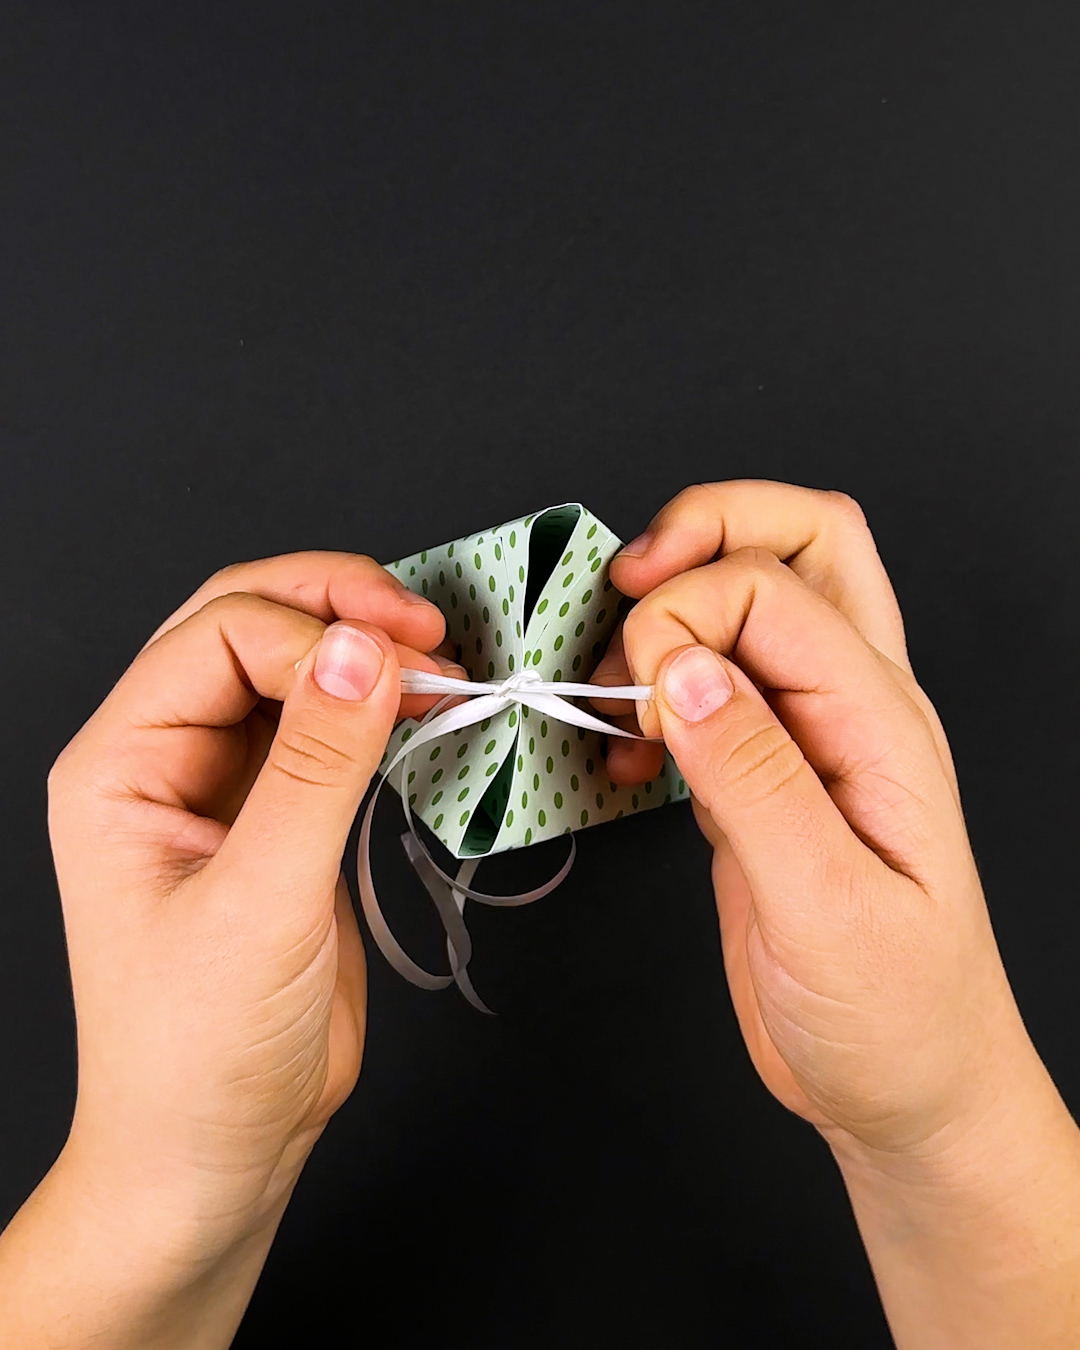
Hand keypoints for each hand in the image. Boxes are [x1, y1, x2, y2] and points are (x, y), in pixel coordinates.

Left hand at [0, 552, 461, 1347]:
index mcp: (122, 765)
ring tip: (440, 666)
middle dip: (338, 607)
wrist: (214, 1153)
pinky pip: (328, 728)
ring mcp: (226, 785)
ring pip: (292, 669)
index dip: (317, 635)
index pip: (221, 638)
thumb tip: (363, 648)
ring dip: (365, 652)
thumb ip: (315, 768)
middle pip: (248, 625)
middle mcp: (166, 758)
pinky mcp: (282, 817)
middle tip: (427, 628)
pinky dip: (379, 707)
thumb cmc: (199, 1053)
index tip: (408, 668)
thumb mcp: (260, 904)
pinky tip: (422, 710)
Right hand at [600, 482, 1079, 1346]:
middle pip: (798, 544)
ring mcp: (809, 738)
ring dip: (672, 609)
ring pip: (753, 604)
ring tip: (613, 688)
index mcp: (880, 724)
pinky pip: (711, 686)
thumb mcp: (827, 909)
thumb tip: (683, 667)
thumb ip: (755, 779)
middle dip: (703, 534)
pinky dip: (655, 688)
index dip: (687, 611)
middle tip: (627, 588)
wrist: (910, 1092)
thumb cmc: (897, 1018)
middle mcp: (850, 710)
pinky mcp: (766, 777)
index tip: (636, 684)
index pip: (774, 592)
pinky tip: (626, 753)